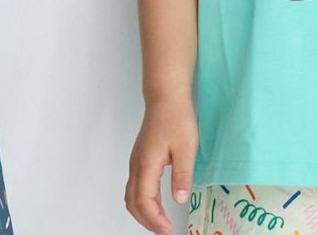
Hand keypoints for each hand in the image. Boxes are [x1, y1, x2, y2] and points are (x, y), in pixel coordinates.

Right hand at [125, 96, 198, 234]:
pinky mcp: (139, 157)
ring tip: (160, 221)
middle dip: (147, 221)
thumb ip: (182, 175)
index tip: (167, 230)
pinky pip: (135, 186)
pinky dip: (142, 200)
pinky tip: (156, 202)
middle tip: (164, 231)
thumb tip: (179, 199)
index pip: (145, 202)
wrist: (166, 97)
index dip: (155, 220)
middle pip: (133, 203)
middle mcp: (136, 166)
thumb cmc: (177, 118)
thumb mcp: (186, 147)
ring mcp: (136, 161)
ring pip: (131, 195)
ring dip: (143, 212)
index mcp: (147, 165)